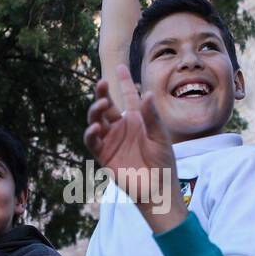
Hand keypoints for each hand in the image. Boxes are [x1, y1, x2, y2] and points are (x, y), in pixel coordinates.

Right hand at [85, 65, 181, 228]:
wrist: (157, 188)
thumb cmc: (163, 163)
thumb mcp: (160, 137)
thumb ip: (152, 117)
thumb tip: (147, 93)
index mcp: (136, 119)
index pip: (128, 96)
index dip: (124, 81)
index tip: (121, 66)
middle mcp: (120, 126)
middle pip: (106, 105)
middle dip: (102, 93)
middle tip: (102, 83)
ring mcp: (110, 139)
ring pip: (96, 119)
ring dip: (95, 110)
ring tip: (102, 105)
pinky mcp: (103, 154)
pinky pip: (92, 141)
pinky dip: (91, 133)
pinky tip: (97, 127)